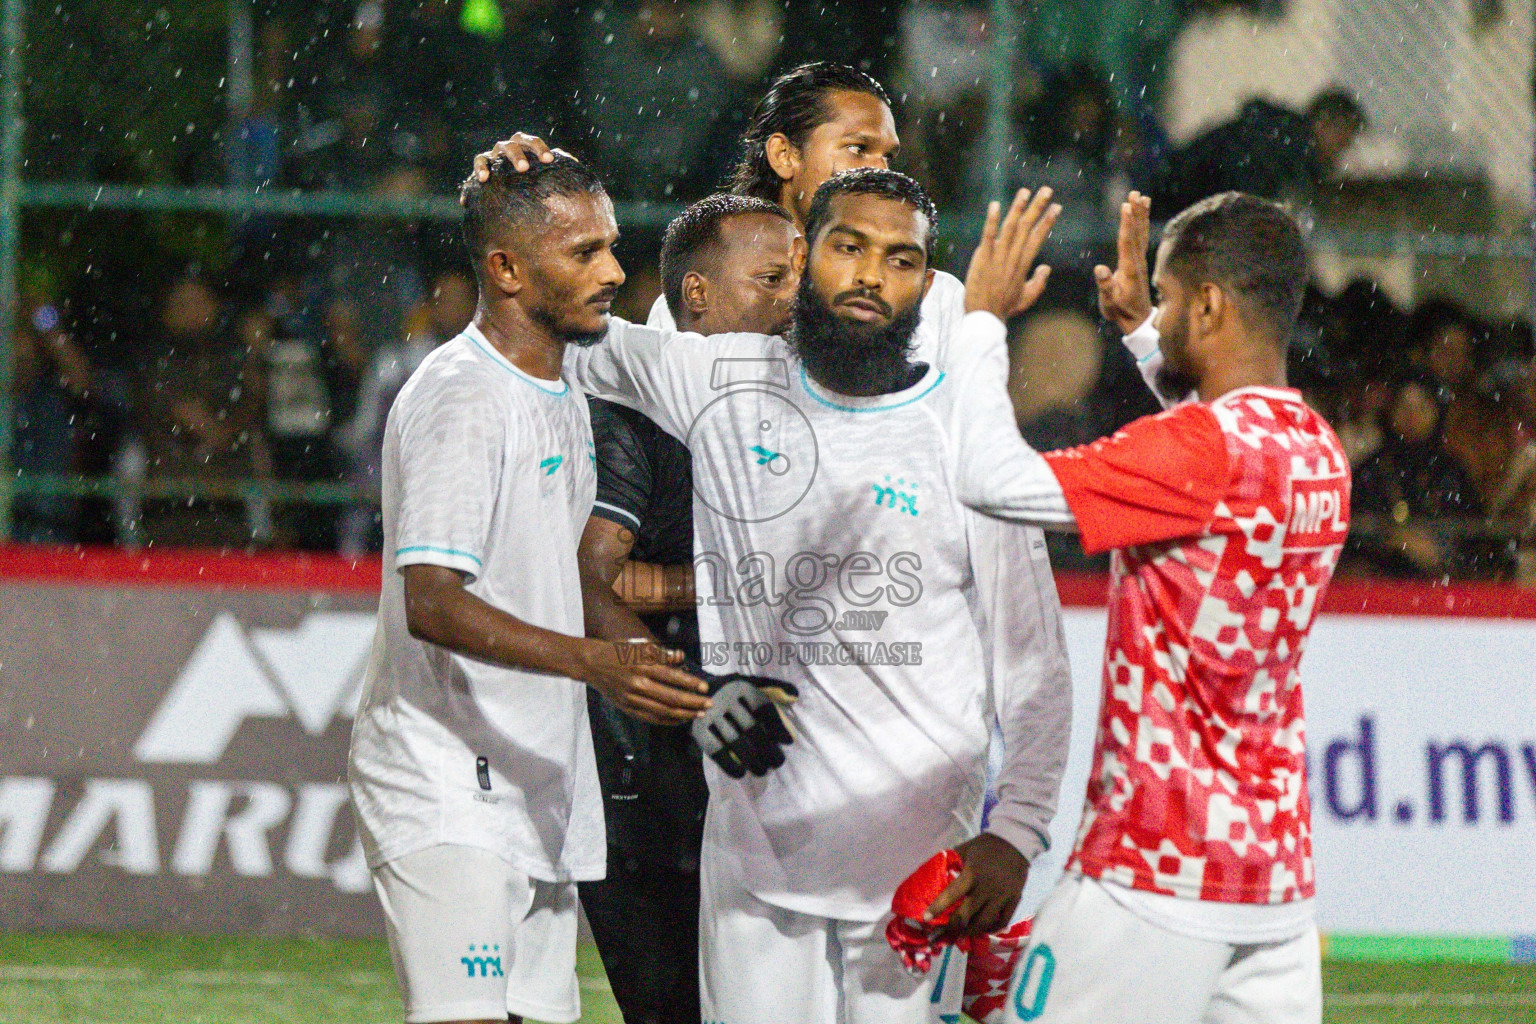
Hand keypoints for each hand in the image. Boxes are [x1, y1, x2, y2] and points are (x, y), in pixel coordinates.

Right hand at [466, 132, 567, 194]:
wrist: (509, 192)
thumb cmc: (531, 180)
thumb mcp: (545, 173)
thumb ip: (558, 167)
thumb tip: (574, 163)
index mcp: (525, 147)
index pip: (533, 142)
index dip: (540, 148)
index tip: (549, 160)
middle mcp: (510, 147)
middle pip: (515, 142)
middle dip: (520, 153)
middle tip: (525, 168)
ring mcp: (496, 154)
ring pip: (499, 149)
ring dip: (506, 158)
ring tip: (515, 171)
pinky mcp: (483, 163)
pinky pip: (480, 162)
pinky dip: (480, 168)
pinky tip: (483, 180)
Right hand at [578, 639, 711, 725]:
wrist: (592, 664)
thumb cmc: (618, 653)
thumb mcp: (639, 647)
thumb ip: (661, 653)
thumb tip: (681, 658)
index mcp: (643, 666)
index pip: (673, 677)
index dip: (691, 684)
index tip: (705, 687)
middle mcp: (638, 684)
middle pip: (671, 698)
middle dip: (693, 702)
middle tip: (708, 704)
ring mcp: (633, 699)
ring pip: (663, 711)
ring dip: (684, 714)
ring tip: (698, 714)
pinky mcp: (628, 708)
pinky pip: (651, 718)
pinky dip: (667, 720)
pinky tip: (680, 719)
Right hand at [691, 672, 798, 778]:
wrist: (695, 691)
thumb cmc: (731, 690)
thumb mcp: (751, 682)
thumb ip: (774, 688)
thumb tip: (795, 696)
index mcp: (742, 687)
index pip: (764, 709)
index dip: (779, 727)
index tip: (788, 742)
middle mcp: (726, 700)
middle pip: (752, 729)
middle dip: (768, 750)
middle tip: (778, 762)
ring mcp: (711, 715)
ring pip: (736, 742)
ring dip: (753, 761)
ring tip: (763, 770)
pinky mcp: (699, 731)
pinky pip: (716, 751)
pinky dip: (729, 765)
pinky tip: (741, 773)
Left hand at [923, 833, 1028, 937]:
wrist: (1016, 842)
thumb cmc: (986, 846)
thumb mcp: (965, 849)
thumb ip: (951, 863)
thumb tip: (934, 875)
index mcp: (972, 873)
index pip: (951, 894)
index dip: (937, 908)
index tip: (926, 919)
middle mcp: (987, 888)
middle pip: (967, 915)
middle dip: (952, 928)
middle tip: (941, 936)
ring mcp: (1002, 896)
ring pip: (984, 922)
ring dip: (970, 932)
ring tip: (959, 937)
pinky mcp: (1015, 900)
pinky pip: (1002, 921)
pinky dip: (991, 929)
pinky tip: (981, 930)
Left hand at [963, 187, 1060, 320]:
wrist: (984, 317)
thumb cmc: (1004, 308)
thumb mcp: (1027, 298)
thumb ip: (1038, 282)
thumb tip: (1046, 267)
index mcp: (1024, 264)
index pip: (1038, 237)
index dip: (1048, 221)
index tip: (1057, 207)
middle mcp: (1014, 257)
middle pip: (1028, 227)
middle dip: (1038, 207)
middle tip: (1047, 190)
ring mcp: (998, 257)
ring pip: (1011, 228)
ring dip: (1018, 208)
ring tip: (1025, 191)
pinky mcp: (983, 258)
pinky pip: (988, 236)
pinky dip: (991, 221)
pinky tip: (995, 205)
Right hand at [1094, 191, 1154, 334]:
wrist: (1137, 319)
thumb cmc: (1120, 311)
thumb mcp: (1109, 302)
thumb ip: (1106, 286)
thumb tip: (1100, 269)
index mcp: (1129, 269)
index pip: (1127, 242)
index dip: (1126, 223)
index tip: (1126, 206)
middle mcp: (1137, 261)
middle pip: (1137, 232)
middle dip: (1136, 213)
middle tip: (1135, 194)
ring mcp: (1139, 260)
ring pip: (1141, 233)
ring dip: (1141, 214)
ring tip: (1141, 196)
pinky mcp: (1138, 261)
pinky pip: (1141, 238)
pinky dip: (1141, 223)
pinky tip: (1141, 213)